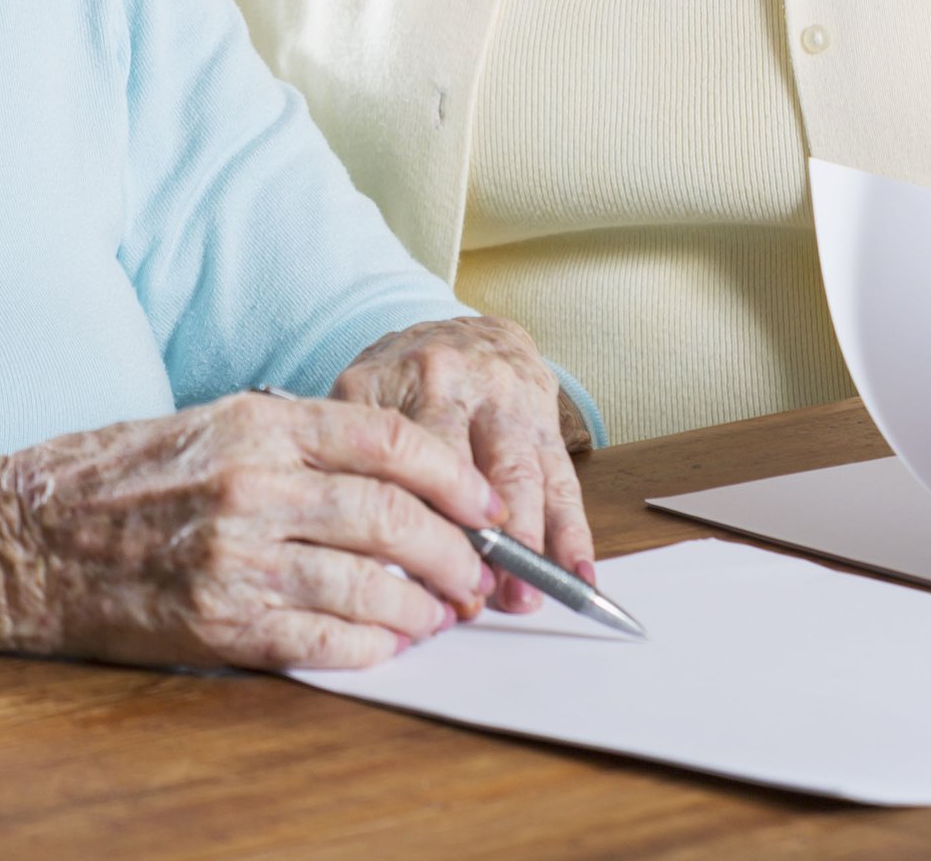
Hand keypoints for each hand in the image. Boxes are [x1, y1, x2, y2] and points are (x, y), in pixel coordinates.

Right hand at [0, 390, 501, 671]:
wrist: (16, 540)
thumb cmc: (105, 480)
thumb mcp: (201, 425)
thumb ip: (289, 442)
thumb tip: (386, 475)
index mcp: (253, 422)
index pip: (386, 437)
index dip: (452, 475)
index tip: (483, 503)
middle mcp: (252, 484)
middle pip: (395, 515)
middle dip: (455, 552)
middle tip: (478, 576)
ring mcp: (237, 557)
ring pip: (372, 582)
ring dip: (424, 605)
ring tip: (442, 615)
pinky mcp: (219, 622)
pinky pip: (326, 637)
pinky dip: (373, 645)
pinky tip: (388, 644)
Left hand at [333, 317, 595, 617]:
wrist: (466, 333)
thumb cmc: (404, 382)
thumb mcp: (361, 399)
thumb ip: (354, 460)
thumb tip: (357, 553)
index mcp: (399, 380)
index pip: (402, 455)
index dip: (409, 519)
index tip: (405, 575)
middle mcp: (455, 384)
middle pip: (465, 467)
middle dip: (471, 539)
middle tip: (469, 595)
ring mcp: (507, 402)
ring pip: (521, 477)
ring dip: (525, 546)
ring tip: (520, 598)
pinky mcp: (547, 422)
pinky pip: (563, 482)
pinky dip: (573, 534)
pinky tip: (576, 574)